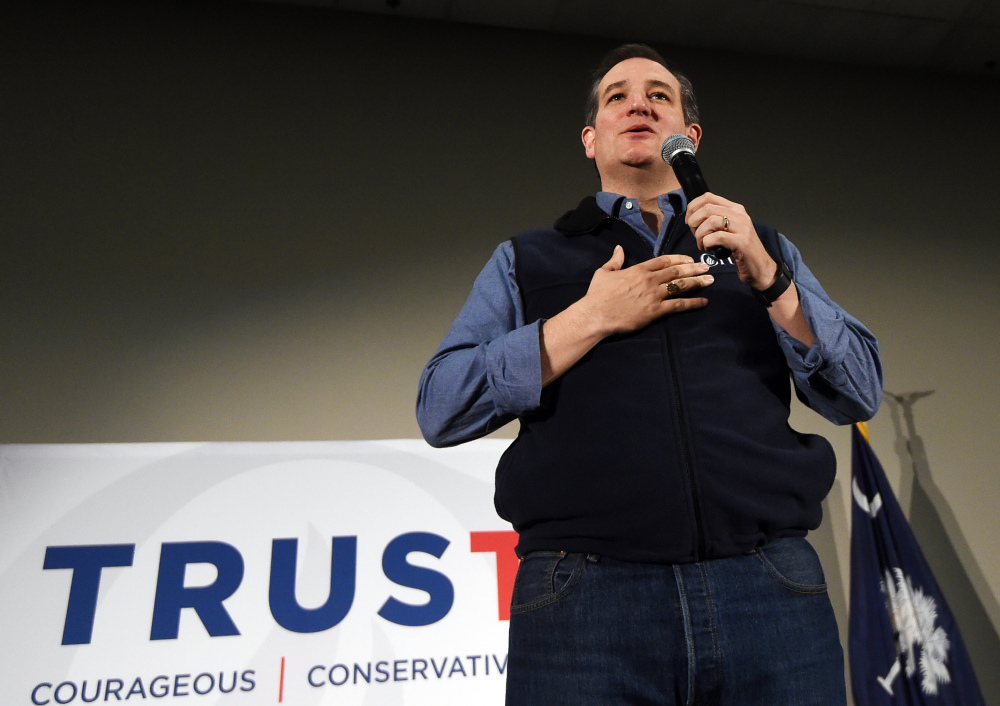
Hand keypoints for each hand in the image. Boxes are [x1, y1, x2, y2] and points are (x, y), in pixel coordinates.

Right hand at [581, 245, 711, 335]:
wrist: (596, 314)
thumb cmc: (597, 294)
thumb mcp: (603, 272)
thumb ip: (615, 260)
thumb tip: (619, 248)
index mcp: (638, 269)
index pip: (664, 260)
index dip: (679, 258)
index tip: (690, 258)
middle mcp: (649, 280)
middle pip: (676, 271)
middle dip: (694, 267)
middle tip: (707, 266)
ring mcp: (653, 295)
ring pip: (680, 285)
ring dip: (697, 282)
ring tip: (710, 280)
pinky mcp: (655, 311)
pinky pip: (678, 305)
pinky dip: (693, 303)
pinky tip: (704, 302)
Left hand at [685, 193, 776, 289]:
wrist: (760, 267)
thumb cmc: (741, 250)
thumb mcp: (728, 230)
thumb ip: (715, 220)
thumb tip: (692, 218)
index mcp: (735, 209)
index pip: (708, 197)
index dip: (693, 207)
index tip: (689, 221)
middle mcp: (739, 214)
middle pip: (707, 208)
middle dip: (694, 223)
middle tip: (696, 236)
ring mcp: (742, 227)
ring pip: (710, 221)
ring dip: (700, 235)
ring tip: (702, 244)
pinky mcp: (741, 241)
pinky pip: (716, 237)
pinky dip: (707, 243)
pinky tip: (710, 249)